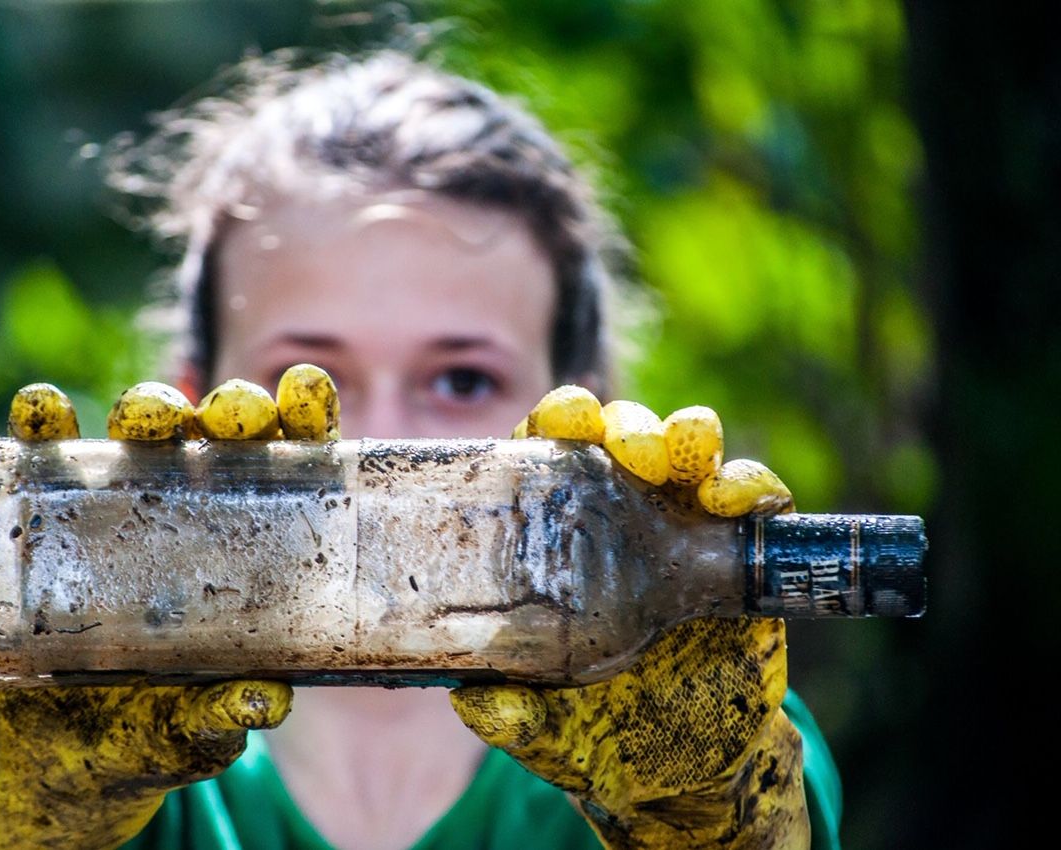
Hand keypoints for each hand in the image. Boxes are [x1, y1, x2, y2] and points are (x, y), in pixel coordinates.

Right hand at [0, 368, 338, 849]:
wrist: (47, 764)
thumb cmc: (146, 735)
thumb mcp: (193, 730)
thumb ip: (225, 715)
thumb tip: (269, 699)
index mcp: (250, 549)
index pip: (292, 463)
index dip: (304, 417)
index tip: (304, 394)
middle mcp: (191, 512)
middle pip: (221, 435)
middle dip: (232, 409)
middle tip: (234, 417)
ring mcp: (119, 507)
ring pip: (142, 430)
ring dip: (149, 407)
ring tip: (148, 417)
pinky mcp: (46, 515)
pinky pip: (44, 455)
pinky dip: (41, 423)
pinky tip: (41, 412)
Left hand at [452, 387, 810, 849]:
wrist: (689, 775)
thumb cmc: (601, 734)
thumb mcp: (548, 727)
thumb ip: (514, 714)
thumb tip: (473, 701)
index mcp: (563, 542)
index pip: (552, 456)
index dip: (557, 422)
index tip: (564, 419)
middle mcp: (622, 523)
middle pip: (623, 439)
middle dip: (631, 428)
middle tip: (636, 453)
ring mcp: (684, 533)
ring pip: (690, 455)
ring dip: (692, 442)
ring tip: (694, 470)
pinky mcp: (741, 560)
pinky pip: (754, 504)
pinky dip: (753, 488)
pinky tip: (742, 501)